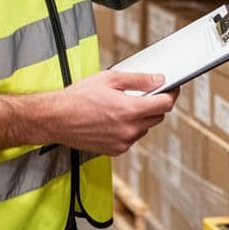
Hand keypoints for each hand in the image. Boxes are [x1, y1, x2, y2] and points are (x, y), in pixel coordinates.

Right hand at [45, 71, 175, 154]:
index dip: (171, 94)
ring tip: (121, 107)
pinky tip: (113, 119)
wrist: (56, 119)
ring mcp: (122, 142)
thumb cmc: (78, 97)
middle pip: (157, 118)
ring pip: (144, 129)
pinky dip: (128, 129)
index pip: (165, 104)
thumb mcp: (110, 79)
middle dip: (154, 105)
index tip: (172, 89)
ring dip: (140, 118)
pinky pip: (131, 138)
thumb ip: (138, 80)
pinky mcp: (115, 150)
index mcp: (130, 110)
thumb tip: (158, 80)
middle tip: (143, 95)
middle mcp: (129, 130)